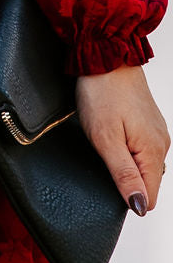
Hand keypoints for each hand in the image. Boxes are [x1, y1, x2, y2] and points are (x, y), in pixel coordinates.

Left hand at [76, 64, 169, 215]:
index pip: (148, 196)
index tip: (108, 177)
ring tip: (106, 139)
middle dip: (123, 178)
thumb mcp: (106, 139)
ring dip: (123, 161)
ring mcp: (156, 132)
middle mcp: (161, 144)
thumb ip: (123, 174)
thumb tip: (139, 205)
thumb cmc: (102, 93)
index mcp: (153, 152)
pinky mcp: (148, 123)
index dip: (126, 195)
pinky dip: (126, 148)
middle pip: (145, 182)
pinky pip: (140, 148)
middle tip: (103, 153)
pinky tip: (112, 133)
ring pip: (142, 165)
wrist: (106, 57)